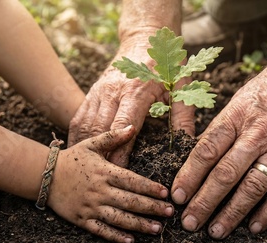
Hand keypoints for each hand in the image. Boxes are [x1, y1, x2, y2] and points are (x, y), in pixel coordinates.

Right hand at [48, 125, 173, 242]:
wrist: (44, 175)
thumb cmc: (72, 158)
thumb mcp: (92, 144)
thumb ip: (113, 136)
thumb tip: (133, 126)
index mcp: (105, 172)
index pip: (132, 181)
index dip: (150, 188)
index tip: (165, 193)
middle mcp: (100, 191)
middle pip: (130, 201)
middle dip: (151, 208)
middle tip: (170, 213)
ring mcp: (91, 206)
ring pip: (119, 218)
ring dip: (139, 225)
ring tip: (156, 229)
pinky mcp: (82, 219)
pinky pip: (101, 230)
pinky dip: (116, 236)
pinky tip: (130, 241)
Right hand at [68, 39, 194, 166]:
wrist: (144, 39)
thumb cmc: (166, 66)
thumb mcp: (181, 88)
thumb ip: (184, 116)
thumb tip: (189, 144)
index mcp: (136, 92)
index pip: (123, 126)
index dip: (120, 150)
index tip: (119, 171)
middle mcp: (113, 92)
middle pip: (100, 129)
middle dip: (101, 156)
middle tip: (101, 179)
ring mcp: (99, 92)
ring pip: (86, 125)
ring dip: (85, 150)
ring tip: (86, 173)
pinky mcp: (91, 93)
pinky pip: (79, 118)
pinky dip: (77, 138)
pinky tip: (79, 154)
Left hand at [171, 52, 266, 238]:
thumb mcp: (243, 97)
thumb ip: (224, 126)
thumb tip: (201, 153)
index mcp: (237, 116)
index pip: (206, 151)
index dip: (189, 176)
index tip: (177, 195)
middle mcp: (257, 134)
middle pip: (225, 174)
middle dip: (203, 202)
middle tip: (189, 223)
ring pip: (251, 188)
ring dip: (231, 213)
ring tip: (215, 231)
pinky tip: (254, 227)